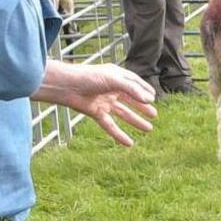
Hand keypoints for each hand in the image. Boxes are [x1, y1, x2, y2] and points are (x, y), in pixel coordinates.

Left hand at [35, 61, 157, 145]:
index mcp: (116, 77)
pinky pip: (110, 126)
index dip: (144, 90)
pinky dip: (119, 135)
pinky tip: (129, 143)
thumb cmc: (89, 77)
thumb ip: (132, 89)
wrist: (66, 85)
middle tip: (154, 115)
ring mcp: (104, 102)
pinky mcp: (96, 113)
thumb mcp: (114, 79)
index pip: (134, 83)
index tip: (154, 98)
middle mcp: (111, 89)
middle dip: (142, 108)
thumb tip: (149, 100)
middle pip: (130, 100)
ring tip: (148, 129)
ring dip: (136, 121)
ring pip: (123, 114)